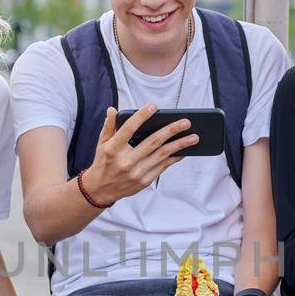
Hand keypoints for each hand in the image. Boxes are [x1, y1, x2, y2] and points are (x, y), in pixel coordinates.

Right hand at [81, 104, 201, 203]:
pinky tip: (184, 150)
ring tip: (194, 137)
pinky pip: (163, 166)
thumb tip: (113, 110)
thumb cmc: (103, 162)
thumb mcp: (102, 143)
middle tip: (186, 122)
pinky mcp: (144, 180)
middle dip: (171, 130)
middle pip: (153, 142)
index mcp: (113, 149)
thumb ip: (109, 126)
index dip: (142, 116)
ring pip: (163, 155)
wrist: (100, 190)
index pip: (129, 129)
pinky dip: (175, 157)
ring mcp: (137, 172)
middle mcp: (126, 161)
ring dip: (180, 145)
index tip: (154, 106)